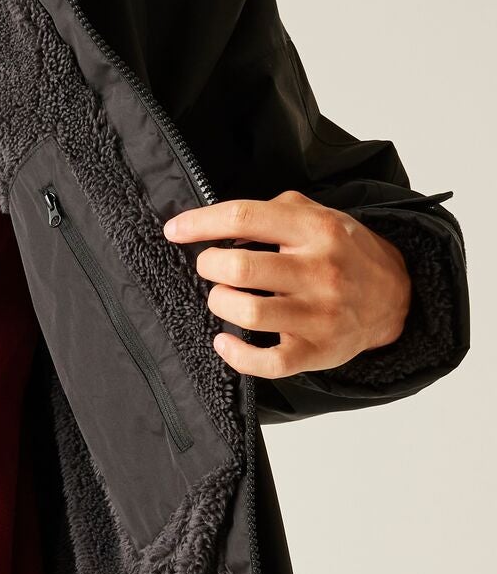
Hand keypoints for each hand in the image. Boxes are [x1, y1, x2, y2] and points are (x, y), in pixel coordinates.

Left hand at [161, 189, 411, 377]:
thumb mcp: (320, 216)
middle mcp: (320, 271)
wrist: (399, 296)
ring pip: (246, 312)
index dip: (200, 223)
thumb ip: (274, 211)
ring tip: (224, 297)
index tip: (174, 230)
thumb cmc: (344, 253)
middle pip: (239, 268)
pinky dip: (235, 354)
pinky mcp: (317, 351)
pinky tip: (225, 341)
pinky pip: (266, 362)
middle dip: (209, 265)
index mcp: (315, 230)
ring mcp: (319, 315)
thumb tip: (216, 222)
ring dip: (219, 303)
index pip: (244, 218)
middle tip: (211, 266)